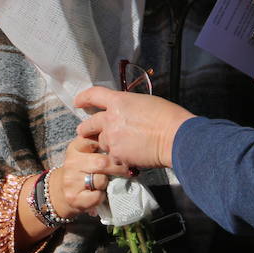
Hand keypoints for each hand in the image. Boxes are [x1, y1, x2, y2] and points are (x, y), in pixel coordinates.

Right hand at [50, 135, 129, 217]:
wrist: (61, 193)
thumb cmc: (81, 171)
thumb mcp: (86, 153)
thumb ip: (101, 144)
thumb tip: (124, 143)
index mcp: (76, 148)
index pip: (97, 141)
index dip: (113, 148)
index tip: (122, 152)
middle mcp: (71, 162)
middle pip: (102, 162)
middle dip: (118, 168)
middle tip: (127, 171)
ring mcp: (71, 181)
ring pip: (101, 180)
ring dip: (108, 184)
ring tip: (106, 184)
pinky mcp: (73, 198)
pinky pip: (97, 196)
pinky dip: (101, 197)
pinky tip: (98, 194)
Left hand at [75, 87, 193, 168]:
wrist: (175, 137)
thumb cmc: (168, 117)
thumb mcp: (145, 102)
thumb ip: (129, 108)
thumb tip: (126, 114)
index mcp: (119, 101)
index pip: (94, 95)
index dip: (84, 98)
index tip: (78, 102)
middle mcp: (110, 119)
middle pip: (89, 124)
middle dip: (86, 129)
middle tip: (85, 132)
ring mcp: (112, 138)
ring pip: (102, 142)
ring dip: (108, 144)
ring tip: (123, 146)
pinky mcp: (117, 154)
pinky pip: (113, 156)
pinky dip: (119, 157)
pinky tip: (132, 155)